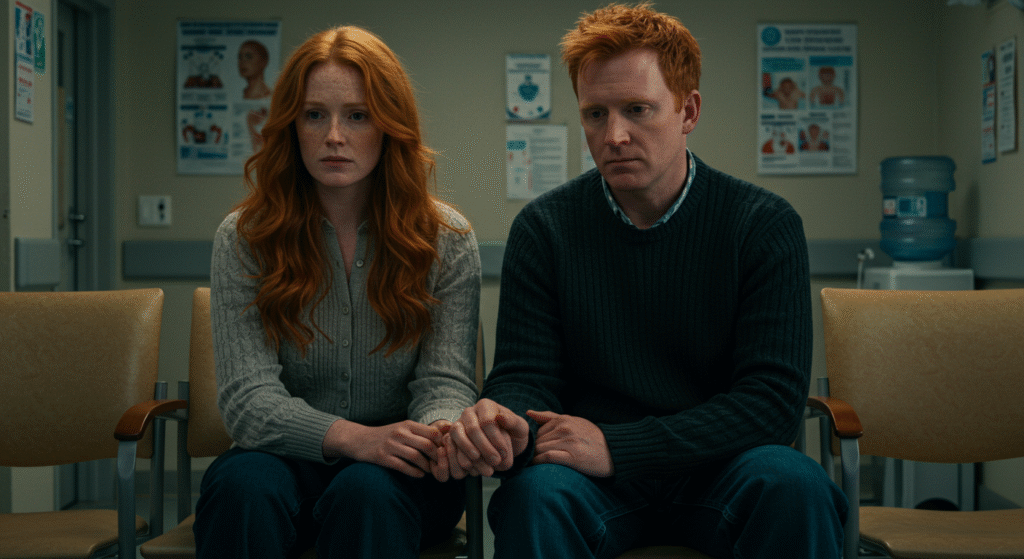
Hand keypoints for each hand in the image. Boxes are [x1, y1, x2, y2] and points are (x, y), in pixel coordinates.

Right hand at [323, 419, 442, 477]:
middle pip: (427, 445)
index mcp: (408, 425)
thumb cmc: (387, 435)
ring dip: (426, 467)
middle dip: (437, 458)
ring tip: (430, 471)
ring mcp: (391, 445)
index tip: (444, 453)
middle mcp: (400, 433)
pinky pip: (403, 466)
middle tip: (441, 465)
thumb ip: (422, 431)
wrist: (360, 439)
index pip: (433, 433)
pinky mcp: (383, 457)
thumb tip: (447, 432)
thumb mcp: (403, 428)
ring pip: (416, 457)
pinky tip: (420, 475)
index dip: (442, 445)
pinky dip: (414, 472)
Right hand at [449, 398, 529, 475]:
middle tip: (496, 462)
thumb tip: (501, 417)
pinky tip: (473, 470)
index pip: (487, 421)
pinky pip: (450, 447)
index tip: (504, 453)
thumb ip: (513, 422)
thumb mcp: (520, 428)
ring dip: (470, 454)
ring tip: (484, 467)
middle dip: (485, 448)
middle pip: (472, 429)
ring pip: (457, 436)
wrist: (503, 445)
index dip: (495, 439)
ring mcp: (458, 424)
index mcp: (485, 405)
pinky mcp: (451, 438)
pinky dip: (460, 459)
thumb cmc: (513, 434)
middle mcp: (469, 412)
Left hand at [527, 410, 613, 477]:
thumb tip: (528, 413)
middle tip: (536, 461)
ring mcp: (569, 442)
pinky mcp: (573, 457)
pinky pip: (547, 458)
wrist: (614, 451)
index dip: (535, 444)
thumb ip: (550, 416)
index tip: (537, 452)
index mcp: (564, 419)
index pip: (537, 432)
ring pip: (540, 449)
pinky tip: (540, 467)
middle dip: (534, 452)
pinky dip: (539, 462)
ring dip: (536, 458)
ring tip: (538, 465)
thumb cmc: (592, 437)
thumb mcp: (574, 421)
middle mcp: (565, 429)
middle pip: (537, 442)